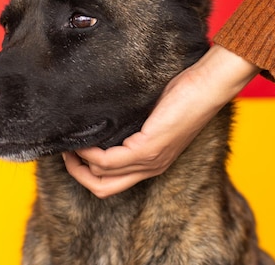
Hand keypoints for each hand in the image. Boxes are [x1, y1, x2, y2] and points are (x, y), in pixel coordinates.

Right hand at [63, 45, 260, 197]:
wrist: (208, 86)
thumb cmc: (186, 94)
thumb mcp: (153, 115)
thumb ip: (132, 125)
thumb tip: (105, 118)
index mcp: (153, 163)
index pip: (112, 182)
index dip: (88, 172)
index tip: (74, 151)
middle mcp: (151, 168)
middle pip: (103, 189)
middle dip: (78, 174)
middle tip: (66, 152)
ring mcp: (150, 161)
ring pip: (101, 177)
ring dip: (79, 162)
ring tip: (69, 143)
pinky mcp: (148, 148)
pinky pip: (108, 161)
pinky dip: (89, 153)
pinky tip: (83, 139)